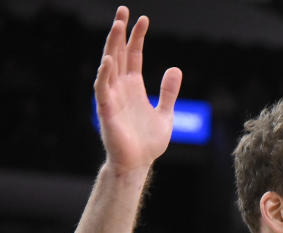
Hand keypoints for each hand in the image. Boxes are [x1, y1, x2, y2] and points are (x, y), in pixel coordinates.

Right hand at [95, 6, 181, 172]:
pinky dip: (105, 74)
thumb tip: (175, 68)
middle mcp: (121, 87)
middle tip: (123, 11)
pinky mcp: (106, 110)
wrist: (139, 164)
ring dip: (112, 45)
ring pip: (109, 65)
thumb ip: (169, 92)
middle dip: (120, 32)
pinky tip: (108, 60)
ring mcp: (112, 97)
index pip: (134, 55)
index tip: (142, 19)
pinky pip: (103, 89)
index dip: (137, 37)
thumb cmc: (148, 142)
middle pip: (119, 53)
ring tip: (117, 26)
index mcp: (134, 87)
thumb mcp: (166, 113)